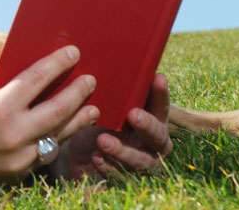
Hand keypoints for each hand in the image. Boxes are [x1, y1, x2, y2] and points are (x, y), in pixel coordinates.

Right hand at [0, 46, 99, 197]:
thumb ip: (3, 87)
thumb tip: (32, 75)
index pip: (36, 80)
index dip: (57, 64)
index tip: (73, 53)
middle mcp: (12, 134)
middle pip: (58, 109)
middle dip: (77, 92)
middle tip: (90, 80)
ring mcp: (19, 157)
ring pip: (58, 134)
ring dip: (78, 119)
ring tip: (92, 107)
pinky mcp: (20, 173)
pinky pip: (47, 153)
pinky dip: (58, 138)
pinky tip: (67, 129)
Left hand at [53, 73, 172, 180]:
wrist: (77, 156)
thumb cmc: (97, 124)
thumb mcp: (103, 108)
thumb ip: (111, 92)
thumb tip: (101, 58)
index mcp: (152, 121)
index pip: (161, 106)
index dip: (161, 94)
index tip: (157, 77)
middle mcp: (152, 144)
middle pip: (158, 136)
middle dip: (147, 125)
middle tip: (132, 115)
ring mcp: (141, 165)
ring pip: (140, 161)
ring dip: (123, 150)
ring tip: (103, 140)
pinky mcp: (124, 180)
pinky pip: (121, 177)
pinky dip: (108, 167)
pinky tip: (96, 157)